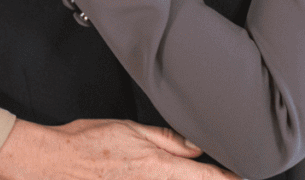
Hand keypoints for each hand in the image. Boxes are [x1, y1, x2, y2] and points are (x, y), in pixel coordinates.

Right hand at [0, 119, 237, 179]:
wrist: (56, 163)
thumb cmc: (90, 141)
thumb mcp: (131, 129)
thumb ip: (168, 140)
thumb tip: (199, 147)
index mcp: (162, 169)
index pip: (210, 179)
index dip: (232, 179)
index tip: (247, 177)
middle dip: (213, 179)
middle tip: (228, 176)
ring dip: (193, 179)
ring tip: (203, 173)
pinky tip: (161, 175)